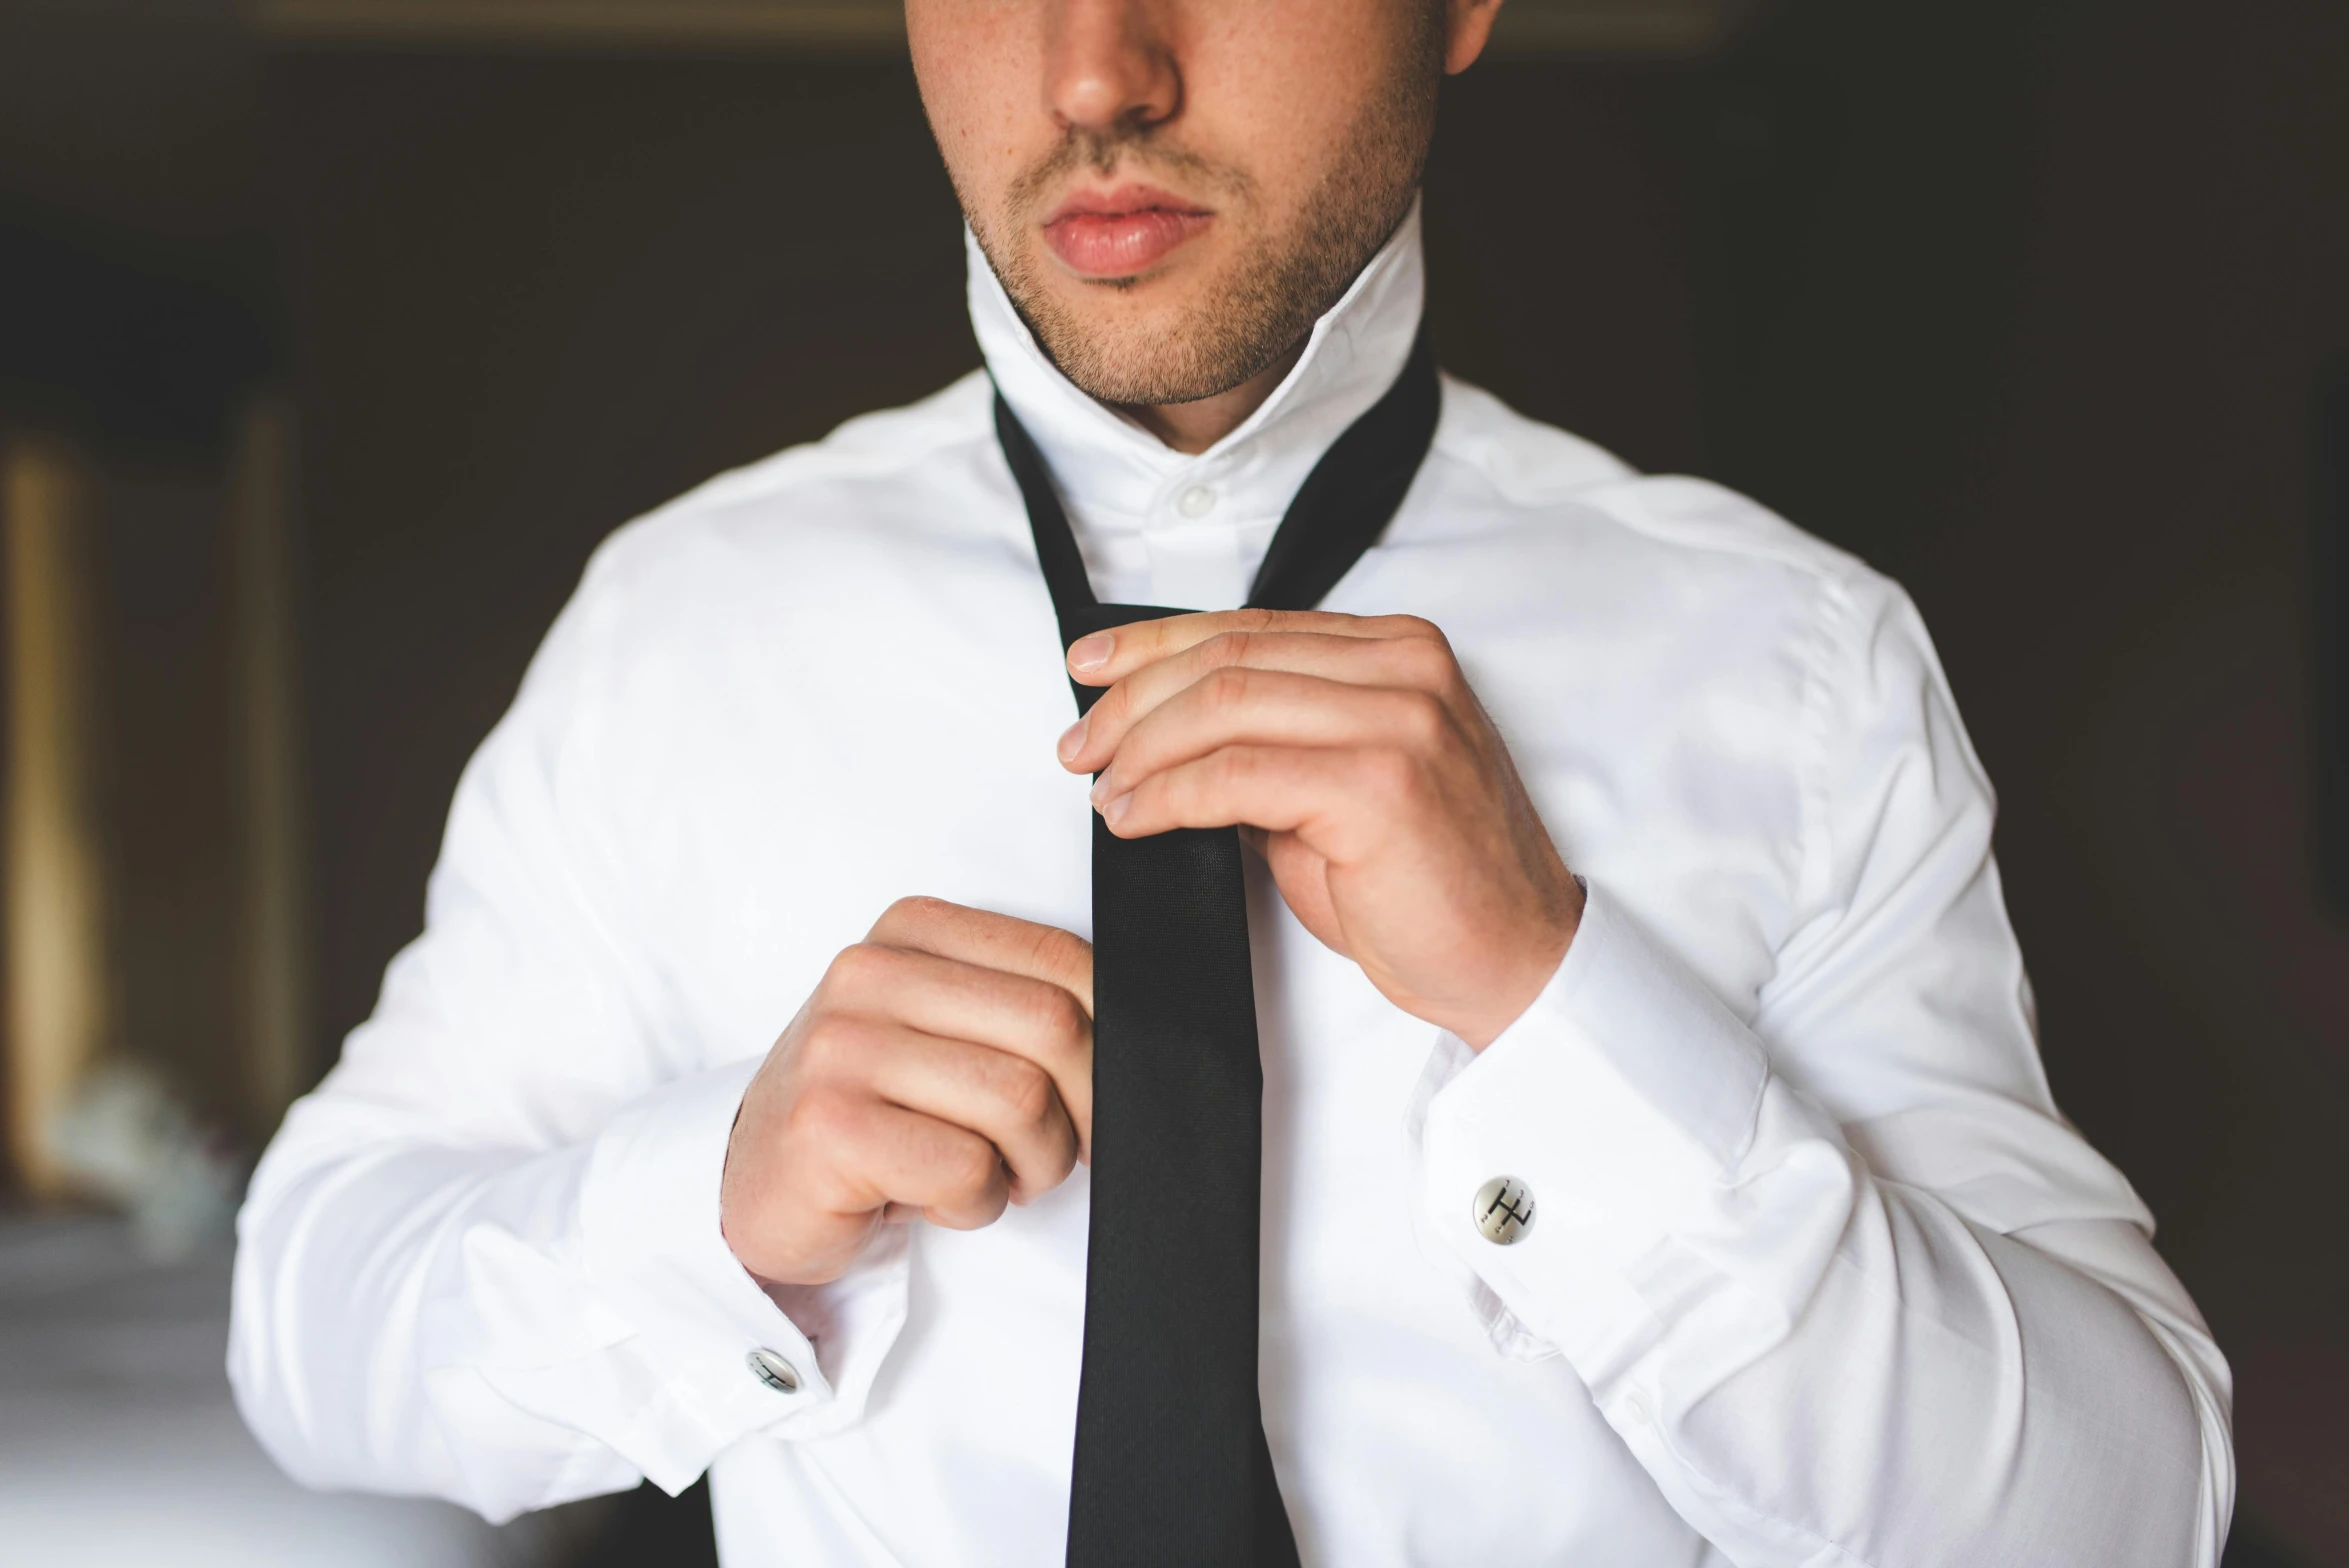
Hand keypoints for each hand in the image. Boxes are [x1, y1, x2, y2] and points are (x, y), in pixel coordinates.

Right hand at [721, 897, 1093, 1285]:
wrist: (754, 1181)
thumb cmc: (870, 1109)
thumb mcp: (944, 1032)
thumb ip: (1020, 1011)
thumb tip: (1141, 1042)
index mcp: (911, 931)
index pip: (1062, 958)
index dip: (1110, 1039)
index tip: (1095, 1097)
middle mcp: (869, 975)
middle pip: (1054, 1027)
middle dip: (1081, 1111)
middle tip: (1048, 1153)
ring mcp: (841, 1048)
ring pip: (1020, 1100)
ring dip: (1031, 1166)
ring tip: (990, 1177)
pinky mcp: (828, 1128)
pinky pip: (967, 1169)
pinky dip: (976, 1203)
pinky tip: (935, 1200)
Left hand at [1056, 610, 1580, 1048]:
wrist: (1514, 961)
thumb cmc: (1431, 885)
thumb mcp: (1341, 787)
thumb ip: (1273, 741)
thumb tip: (1164, 730)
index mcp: (1400, 650)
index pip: (1250, 626)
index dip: (1154, 643)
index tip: (1090, 667)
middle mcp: (1406, 668)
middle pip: (1227, 658)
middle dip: (1132, 699)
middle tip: (1079, 745)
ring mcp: (1398, 721)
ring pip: (1222, 705)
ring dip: (1141, 749)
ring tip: (1102, 790)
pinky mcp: (1379, 784)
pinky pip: (1234, 775)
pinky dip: (1166, 795)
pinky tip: (1135, 818)